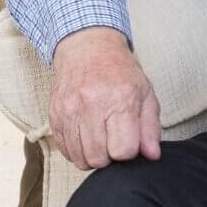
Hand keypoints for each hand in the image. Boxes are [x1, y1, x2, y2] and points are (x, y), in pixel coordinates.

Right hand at [50, 27, 161, 169]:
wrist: (87, 48)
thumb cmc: (120, 72)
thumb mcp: (145, 93)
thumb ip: (150, 127)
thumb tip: (152, 156)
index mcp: (120, 100)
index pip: (123, 150)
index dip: (129, 151)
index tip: (129, 140)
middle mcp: (92, 106)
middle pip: (99, 159)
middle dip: (110, 156)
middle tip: (113, 140)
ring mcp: (70, 111)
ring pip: (80, 158)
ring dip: (92, 156)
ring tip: (100, 139)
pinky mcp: (55, 115)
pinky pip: (64, 150)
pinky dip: (76, 150)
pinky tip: (85, 136)